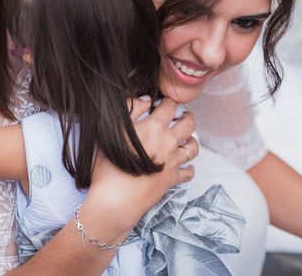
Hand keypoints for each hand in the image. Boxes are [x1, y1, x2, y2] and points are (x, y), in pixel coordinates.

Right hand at [87, 97, 197, 230]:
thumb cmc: (108, 164)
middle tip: (180, 116)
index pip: (170, 106)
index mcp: (155, 127)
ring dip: (190, 139)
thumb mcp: (114, 131)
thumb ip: (131, 109)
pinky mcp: (172, 179)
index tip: (163, 102)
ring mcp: (173, 162)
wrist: (114, 200)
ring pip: (193, 147)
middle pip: (189, 123)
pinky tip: (183, 164)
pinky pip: (188, 171)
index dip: (168, 101)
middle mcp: (169, 142)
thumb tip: (147, 100)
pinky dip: (188, 167)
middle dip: (186, 116)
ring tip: (184, 138)